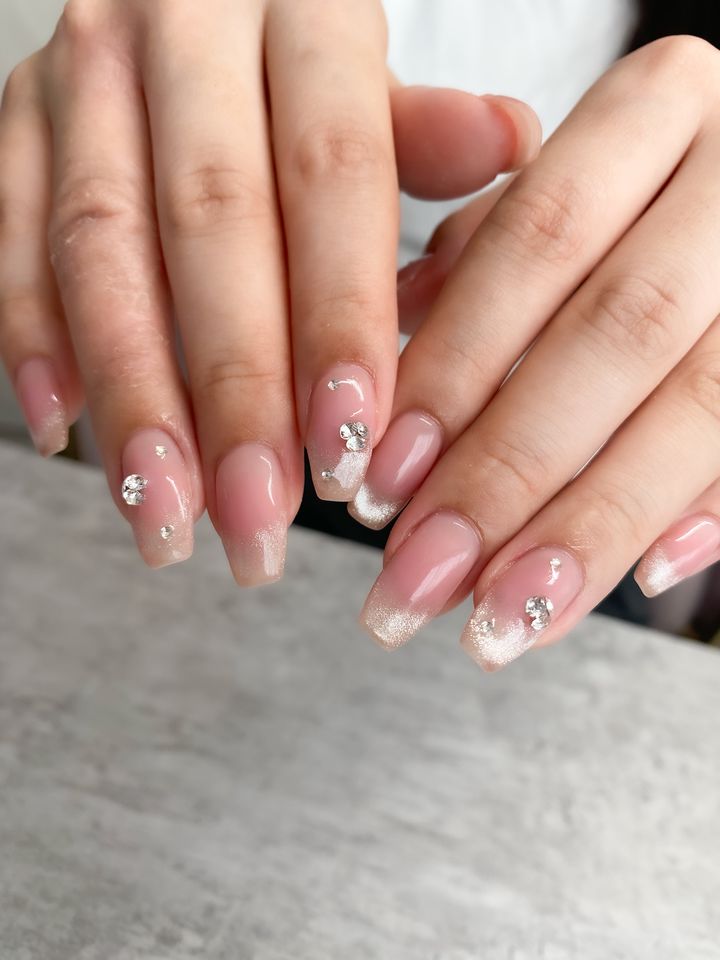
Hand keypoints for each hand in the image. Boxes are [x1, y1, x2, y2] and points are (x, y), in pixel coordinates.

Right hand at [0, 0, 538, 581]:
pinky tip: (71, 433)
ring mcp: (81, 74)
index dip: (339, 316)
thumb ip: (424, 133)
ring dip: (134, 397)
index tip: (350, 445)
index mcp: (299, 7)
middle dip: (234, 389)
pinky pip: (14, 239)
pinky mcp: (15, 122)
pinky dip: (37, 342)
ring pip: (100, 247)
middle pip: (208, 222)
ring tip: (167, 513)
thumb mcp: (371, 84)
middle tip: (258, 517)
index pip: (331, 171)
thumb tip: (505, 140)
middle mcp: (180, 25)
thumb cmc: (301, 71)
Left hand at [355, 36, 719, 668]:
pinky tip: (642, 578)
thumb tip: (386, 361)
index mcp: (658, 113)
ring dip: (589, 528)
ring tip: (499, 623)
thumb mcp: (545, 187)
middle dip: (505, 473)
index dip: (455, 369)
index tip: (379, 480)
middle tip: (415, 579)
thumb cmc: (622, 192)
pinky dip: (708, 514)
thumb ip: (473, 252)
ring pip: (698, 408)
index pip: (538, 243)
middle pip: (615, 336)